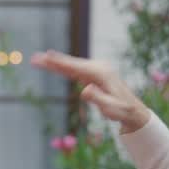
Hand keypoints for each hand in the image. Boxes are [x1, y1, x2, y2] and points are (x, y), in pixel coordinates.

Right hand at [31, 50, 150, 133]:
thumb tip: (85, 89)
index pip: (76, 67)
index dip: (60, 62)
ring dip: (55, 63)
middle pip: (71, 63)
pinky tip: (53, 66)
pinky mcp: (94, 74)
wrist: (133, 110)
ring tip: (38, 60)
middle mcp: (98, 67)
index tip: (46, 57)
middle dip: (52, 61)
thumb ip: (98, 99)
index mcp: (100, 73)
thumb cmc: (122, 111)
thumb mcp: (111, 108)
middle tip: (35, 58)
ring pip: (71, 65)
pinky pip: (75, 70)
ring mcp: (96, 70)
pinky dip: (63, 68)